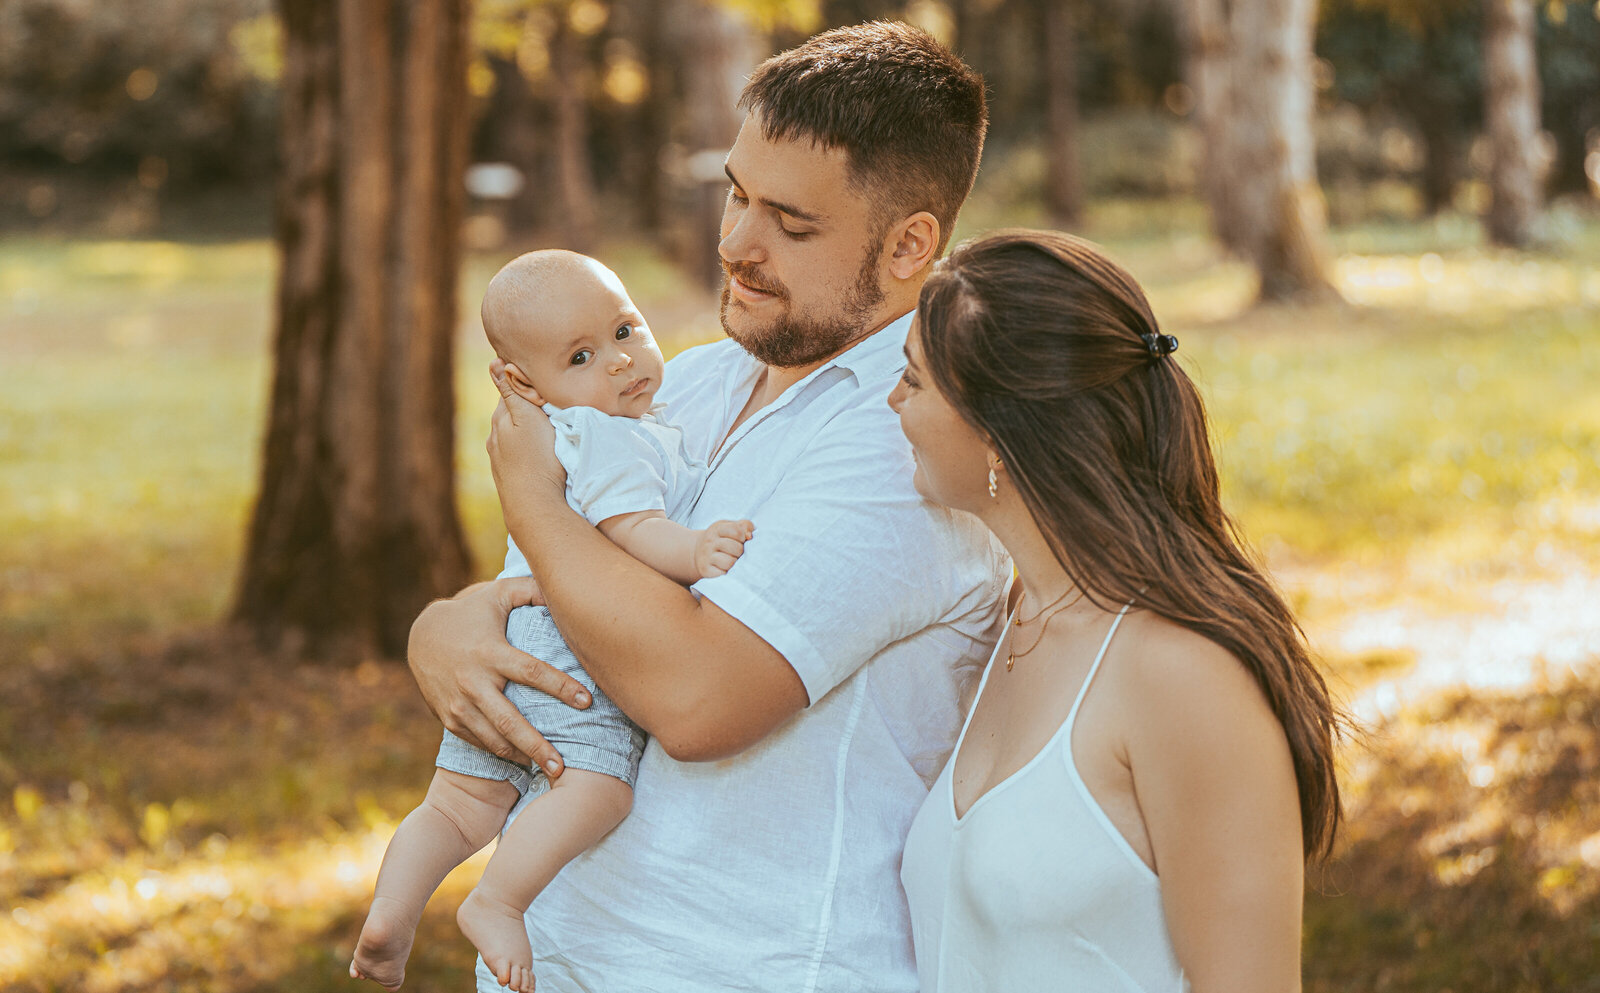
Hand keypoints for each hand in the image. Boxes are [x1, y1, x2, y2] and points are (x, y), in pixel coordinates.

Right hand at [407, 577, 591, 776]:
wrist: (420, 637)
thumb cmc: (472, 613)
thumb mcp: (499, 594)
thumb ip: (532, 590)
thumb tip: (565, 591)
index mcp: (491, 652)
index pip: (532, 672)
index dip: (561, 686)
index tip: (588, 701)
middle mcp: (473, 682)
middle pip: (509, 720)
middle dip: (537, 746)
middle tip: (562, 768)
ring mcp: (459, 704)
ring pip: (492, 738)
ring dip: (520, 757)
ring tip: (549, 772)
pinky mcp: (449, 718)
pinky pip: (478, 741)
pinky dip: (500, 753)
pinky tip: (522, 763)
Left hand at [487, 358, 564, 530]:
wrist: (534, 505)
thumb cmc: (538, 458)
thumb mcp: (527, 417)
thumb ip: (512, 391)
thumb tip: (494, 363)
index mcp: (501, 419)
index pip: (510, 391)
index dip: (524, 383)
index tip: (542, 378)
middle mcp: (495, 438)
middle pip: (511, 413)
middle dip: (525, 405)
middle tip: (548, 399)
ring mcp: (500, 459)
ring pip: (514, 435)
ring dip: (527, 429)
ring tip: (546, 427)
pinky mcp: (509, 477)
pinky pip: (518, 454)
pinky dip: (527, 448)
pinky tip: (539, 453)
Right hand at [694, 519, 754, 577]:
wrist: (697, 551)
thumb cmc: (721, 538)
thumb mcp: (730, 526)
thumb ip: (745, 526)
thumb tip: (749, 536)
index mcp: (717, 528)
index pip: (738, 531)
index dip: (743, 536)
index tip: (740, 539)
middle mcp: (709, 541)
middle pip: (737, 548)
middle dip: (741, 551)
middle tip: (735, 551)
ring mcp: (706, 556)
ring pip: (731, 562)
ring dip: (734, 563)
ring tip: (731, 559)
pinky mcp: (705, 569)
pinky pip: (723, 573)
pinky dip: (726, 571)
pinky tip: (723, 567)